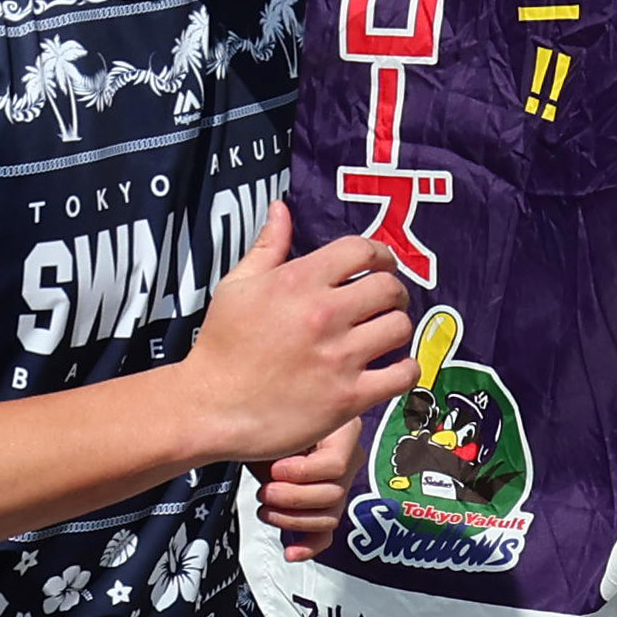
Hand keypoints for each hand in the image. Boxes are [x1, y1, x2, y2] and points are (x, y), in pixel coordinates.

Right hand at [182, 201, 414, 465]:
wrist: (209, 408)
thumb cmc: (220, 345)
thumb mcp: (236, 286)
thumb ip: (267, 247)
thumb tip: (281, 209)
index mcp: (297, 281)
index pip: (362, 251)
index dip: (380, 254)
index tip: (381, 265)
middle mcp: (323, 314)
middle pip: (389, 288)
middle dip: (393, 291)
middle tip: (385, 303)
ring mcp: (339, 357)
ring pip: (399, 327)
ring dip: (397, 327)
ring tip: (384, 334)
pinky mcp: (348, 397)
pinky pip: (401, 375)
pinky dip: (406, 370)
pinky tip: (395, 368)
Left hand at [252, 421, 363, 564]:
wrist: (260, 432)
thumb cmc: (270, 423)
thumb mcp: (280, 423)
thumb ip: (286, 436)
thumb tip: (278, 460)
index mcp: (344, 430)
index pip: (336, 465)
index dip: (301, 473)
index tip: (275, 469)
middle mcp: (349, 458)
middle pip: (333, 494)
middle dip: (292, 498)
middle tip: (265, 491)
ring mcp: (341, 485)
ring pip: (328, 517)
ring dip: (291, 520)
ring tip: (266, 510)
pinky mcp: (326, 508)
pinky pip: (325, 534)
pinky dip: (307, 546)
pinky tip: (291, 553)